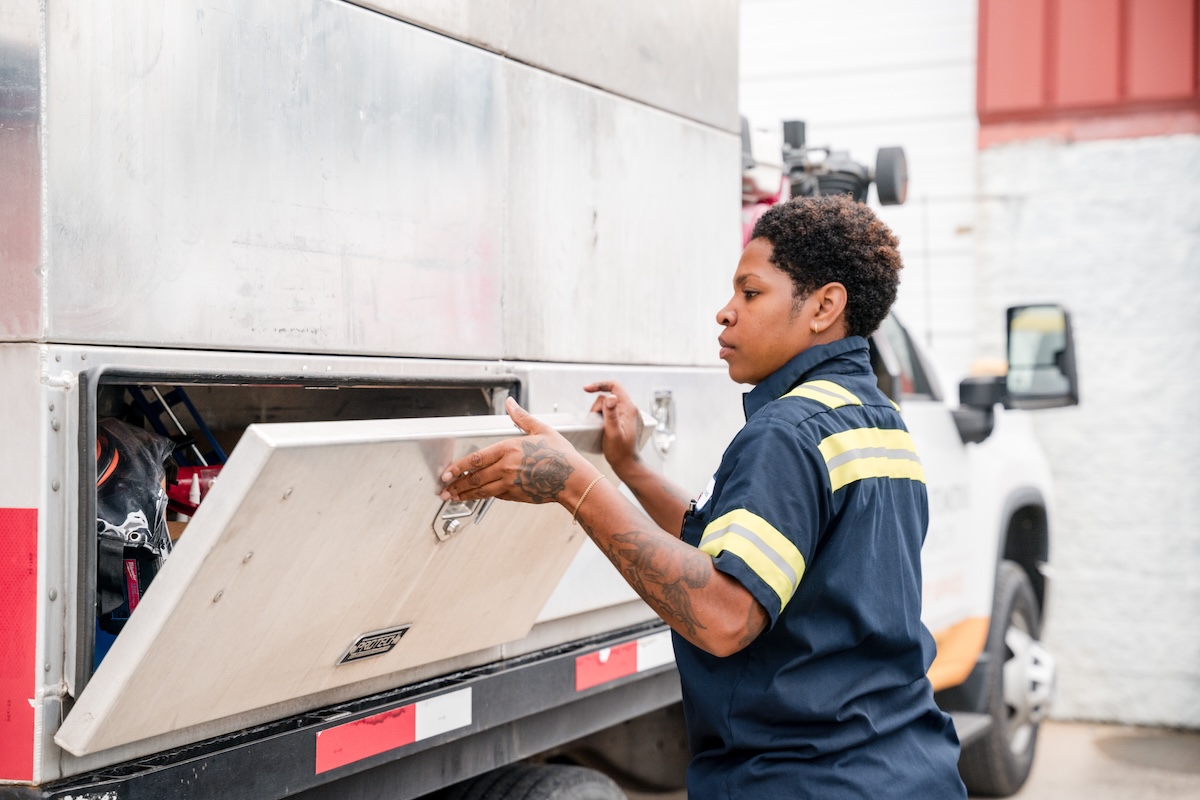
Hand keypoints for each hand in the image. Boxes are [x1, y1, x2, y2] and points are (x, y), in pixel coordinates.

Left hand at [440, 397, 596, 505]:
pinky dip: (483, 497)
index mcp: (509, 449)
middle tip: (444, 489)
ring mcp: (510, 484)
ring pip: (481, 490)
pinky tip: (477, 498)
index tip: (447, 472)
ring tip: (454, 497)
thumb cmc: (561, 456)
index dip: (458, 466)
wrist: (573, 479)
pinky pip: (495, 496)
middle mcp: (506, 468)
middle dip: (456, 484)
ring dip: (465, 494)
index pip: (476, 459)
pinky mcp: (517, 495)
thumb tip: (510, 403)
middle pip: (474, 478)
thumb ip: (521, 417)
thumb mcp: (541, 430)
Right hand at [584, 381, 644, 474]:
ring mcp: (626, 414)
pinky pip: (609, 411)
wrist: (627, 464)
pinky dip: (601, 416)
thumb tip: (610, 397)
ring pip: (607, 404)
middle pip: (609, 396)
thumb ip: (611, 415)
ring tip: (598, 427)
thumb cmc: (620, 451)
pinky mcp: (622, 419)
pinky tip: (600, 427)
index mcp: (629, 408)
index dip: (599, 384)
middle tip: (593, 421)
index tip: (586, 389)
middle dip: (597, 406)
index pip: (614, 386)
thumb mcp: (613, 433)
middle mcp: (629, 408)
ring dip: (598, 412)